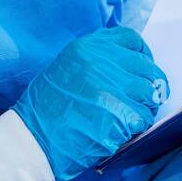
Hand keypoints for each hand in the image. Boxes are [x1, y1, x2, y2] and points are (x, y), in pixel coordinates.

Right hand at [12, 26, 167, 180]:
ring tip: (134, 114)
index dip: (143, 54)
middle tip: (147, 96)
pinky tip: (126, 129)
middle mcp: (101, 63)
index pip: (131, 40)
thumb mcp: (65, 67)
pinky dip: (139, 124)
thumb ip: (96, 60)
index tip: (143, 68)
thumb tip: (129, 65)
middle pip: (145, 67)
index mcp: (87, 48)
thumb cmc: (44, 109)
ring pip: (149, 92)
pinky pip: (144, 116)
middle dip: (150, 82)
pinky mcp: (119, 116)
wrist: (31, 141)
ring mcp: (111, 89)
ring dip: (146, 105)